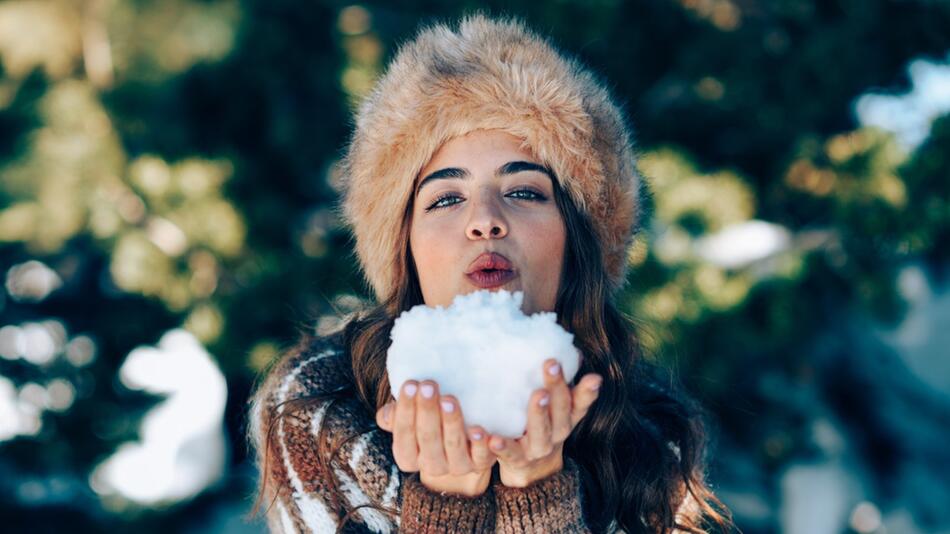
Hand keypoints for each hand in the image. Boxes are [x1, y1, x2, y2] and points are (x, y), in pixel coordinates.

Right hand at [376, 380, 496, 496]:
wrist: (461, 446)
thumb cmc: (429, 424)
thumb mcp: (410, 419)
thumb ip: (394, 416)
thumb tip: (387, 414)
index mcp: (408, 457)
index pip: (403, 435)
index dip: (406, 411)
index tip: (410, 385)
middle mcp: (431, 466)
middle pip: (428, 439)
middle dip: (428, 411)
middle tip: (429, 386)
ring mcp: (457, 467)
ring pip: (453, 447)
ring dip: (451, 423)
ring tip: (449, 400)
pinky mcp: (480, 463)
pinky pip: (481, 457)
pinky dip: (481, 444)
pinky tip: (478, 430)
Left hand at [488, 358, 601, 487]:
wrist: (533, 470)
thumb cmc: (543, 425)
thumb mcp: (556, 406)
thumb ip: (563, 382)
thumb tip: (574, 351)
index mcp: (567, 417)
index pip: (580, 402)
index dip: (587, 390)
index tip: (593, 376)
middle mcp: (557, 433)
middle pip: (560, 411)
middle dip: (557, 387)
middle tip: (551, 365)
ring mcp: (538, 448)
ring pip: (541, 432)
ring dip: (538, 413)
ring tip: (537, 395)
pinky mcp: (517, 460)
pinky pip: (509, 453)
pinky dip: (502, 447)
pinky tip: (492, 439)